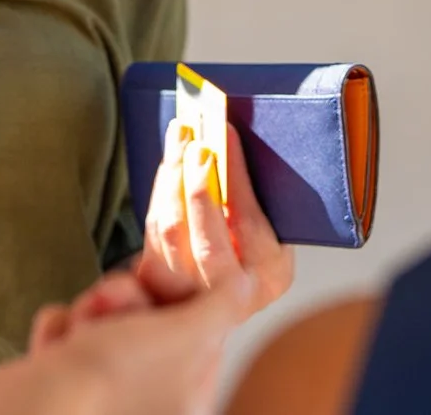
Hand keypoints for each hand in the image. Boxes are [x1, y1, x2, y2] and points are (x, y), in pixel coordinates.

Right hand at [0, 269, 253, 414]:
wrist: (35, 406)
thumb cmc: (112, 377)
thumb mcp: (187, 333)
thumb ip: (222, 306)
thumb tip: (248, 284)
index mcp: (187, 392)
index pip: (196, 324)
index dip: (177, 291)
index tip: (156, 276)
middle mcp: (148, 396)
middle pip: (148, 315)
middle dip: (125, 299)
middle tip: (115, 302)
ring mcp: (102, 389)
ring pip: (104, 318)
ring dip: (91, 311)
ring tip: (83, 329)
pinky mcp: (60, 381)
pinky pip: (67, 332)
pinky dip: (59, 333)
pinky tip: (57, 349)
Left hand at [135, 120, 293, 313]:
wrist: (228, 290)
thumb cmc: (260, 246)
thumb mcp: (276, 231)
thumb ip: (258, 203)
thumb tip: (231, 145)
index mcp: (269, 277)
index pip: (247, 224)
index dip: (234, 177)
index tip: (226, 134)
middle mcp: (230, 295)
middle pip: (204, 237)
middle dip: (197, 182)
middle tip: (195, 140)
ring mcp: (189, 295)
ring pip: (170, 231)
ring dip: (173, 177)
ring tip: (180, 137)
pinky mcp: (157, 283)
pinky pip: (153, 229)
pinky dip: (162, 189)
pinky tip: (170, 163)